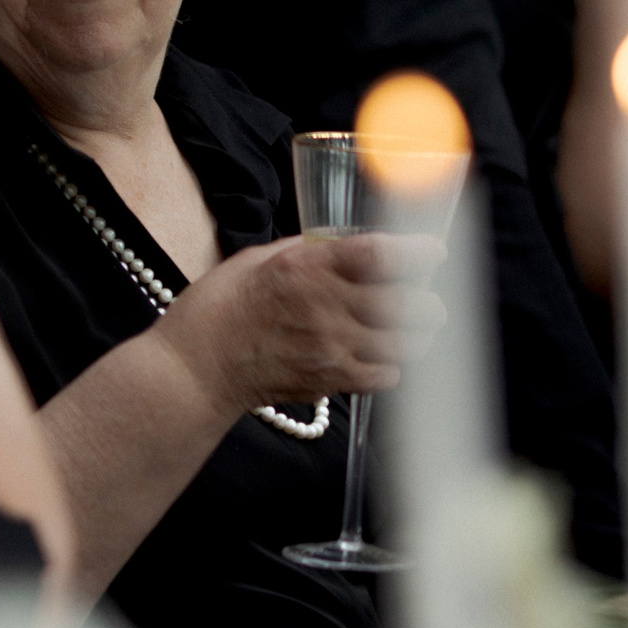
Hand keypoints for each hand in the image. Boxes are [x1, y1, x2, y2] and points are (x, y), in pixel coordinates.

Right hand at [157, 232, 446, 412]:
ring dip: (416, 334)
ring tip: (412, 328)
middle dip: (428, 300)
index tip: (433, 252)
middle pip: (408, 303)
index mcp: (308, 267)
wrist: (194, 369)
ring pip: (406, 343)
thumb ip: (308, 251)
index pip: (382, 255)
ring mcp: (331, 348)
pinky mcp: (330, 382)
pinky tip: (380, 356)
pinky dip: (391, 366)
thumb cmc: (218, 309)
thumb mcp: (260, 259)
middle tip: (426, 297)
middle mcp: (326, 306)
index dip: (419, 252)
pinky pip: (385, 376)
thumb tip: (346, 245)